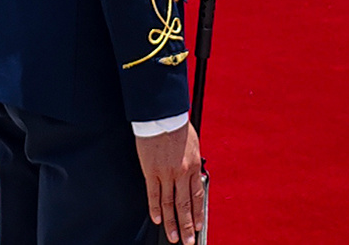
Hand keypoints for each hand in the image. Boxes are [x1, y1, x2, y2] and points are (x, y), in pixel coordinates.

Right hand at [135, 123, 206, 243]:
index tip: (198, 226)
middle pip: (185, 206)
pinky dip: (156, 209)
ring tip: (173, 237)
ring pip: (170, 205)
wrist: (162, 117)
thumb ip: (193, 164)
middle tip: (188, 241)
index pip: (197, 197)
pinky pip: (154, 195)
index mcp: (194, 167)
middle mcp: (181, 173)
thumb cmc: (178, 127)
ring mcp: (166, 174)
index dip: (197, 214)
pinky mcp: (151, 172)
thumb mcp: (194, 145)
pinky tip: (157, 220)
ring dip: (171, 224)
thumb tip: (194, 177)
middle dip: (187, 226)